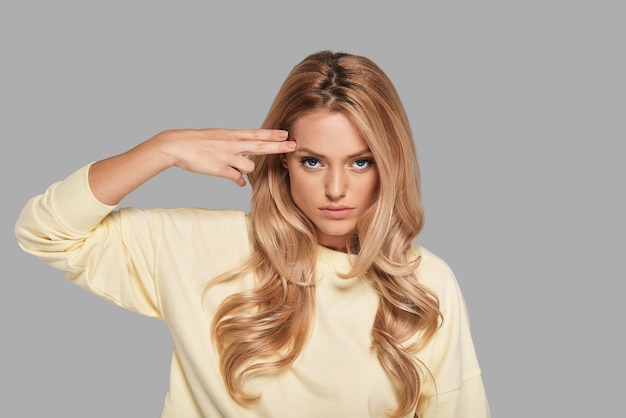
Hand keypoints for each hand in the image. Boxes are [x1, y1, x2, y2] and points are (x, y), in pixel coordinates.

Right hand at [158, 128, 295, 185]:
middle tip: (294, 145)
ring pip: (250, 166)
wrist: (178, 145)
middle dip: (279, 146)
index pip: (257, 133)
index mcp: (232, 135)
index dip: (272, 134)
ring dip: (246, 169)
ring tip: (234, 166)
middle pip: (261, 145)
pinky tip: (239, 182)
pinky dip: (239, 181)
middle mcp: (232, 144)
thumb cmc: (197, 142)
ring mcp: (227, 156)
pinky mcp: (221, 169)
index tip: (286, 134)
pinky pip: (237, 178)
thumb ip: (232, 148)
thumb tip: (241, 161)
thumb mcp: (217, 139)